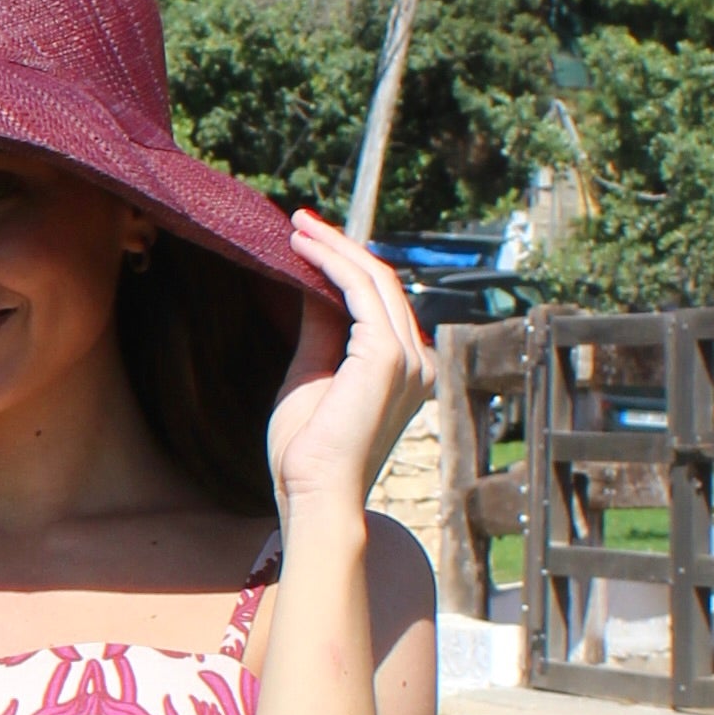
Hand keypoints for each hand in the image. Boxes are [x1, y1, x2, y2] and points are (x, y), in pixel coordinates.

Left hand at [268, 218, 435, 538]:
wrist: (313, 492)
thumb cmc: (307, 451)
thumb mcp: (311, 375)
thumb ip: (319, 332)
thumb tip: (312, 288)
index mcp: (405, 370)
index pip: (380, 302)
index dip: (346, 266)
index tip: (308, 242)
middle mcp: (417, 361)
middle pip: (382, 283)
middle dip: (339, 247)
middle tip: (299, 222)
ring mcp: (409, 357)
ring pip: (374, 280)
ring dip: (334, 248)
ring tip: (296, 228)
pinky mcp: (388, 356)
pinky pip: (361, 292)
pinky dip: (332, 264)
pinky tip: (303, 249)